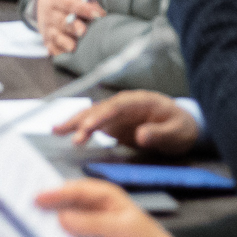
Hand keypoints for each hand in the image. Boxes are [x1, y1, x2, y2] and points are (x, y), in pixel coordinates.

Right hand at [32, 0, 105, 55]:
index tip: (97, 14)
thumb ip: (88, 1)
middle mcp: (48, 13)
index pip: (69, 3)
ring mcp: (46, 27)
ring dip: (64, 42)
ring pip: (55, 35)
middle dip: (72, 27)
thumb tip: (100, 14)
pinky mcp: (46, 38)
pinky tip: (66, 55)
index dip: (83, 9)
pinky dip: (57, 51)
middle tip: (83, 32)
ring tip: (73, 47)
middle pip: (61, 21)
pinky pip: (51, 46)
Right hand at [34, 178, 185, 236]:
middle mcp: (88, 211)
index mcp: (102, 197)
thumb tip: (62, 218)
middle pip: (60, 205)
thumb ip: (94, 223)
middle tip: (17, 208)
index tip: (36, 198)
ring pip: (56, 225)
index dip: (56, 193)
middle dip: (41, 206)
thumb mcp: (125, 230)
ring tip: (19, 229)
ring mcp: (81, 231)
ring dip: (40, 227)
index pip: (75, 190)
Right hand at [56, 90, 200, 154]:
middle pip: (99, 109)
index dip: (101, 116)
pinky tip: (63, 131)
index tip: (88, 128)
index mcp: (140, 101)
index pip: (117, 107)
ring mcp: (117, 113)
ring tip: (55, 130)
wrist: (181, 126)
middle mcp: (124, 104)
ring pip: (91, 114)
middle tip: (67, 135)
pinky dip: (77, 127)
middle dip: (82, 122)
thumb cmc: (181, 127)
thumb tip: (141, 135)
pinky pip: (92, 123)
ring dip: (74, 122)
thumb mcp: (177, 132)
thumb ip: (160, 133)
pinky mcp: (113, 123)